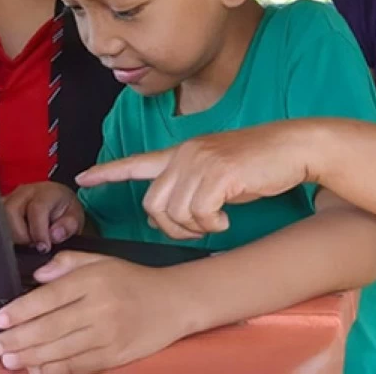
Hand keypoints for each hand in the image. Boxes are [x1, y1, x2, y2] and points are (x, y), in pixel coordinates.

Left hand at [0, 252, 187, 373]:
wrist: (173, 302)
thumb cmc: (132, 280)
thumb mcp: (101, 260)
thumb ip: (66, 264)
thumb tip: (37, 276)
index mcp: (93, 279)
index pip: (48, 296)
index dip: (20, 310)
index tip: (0, 320)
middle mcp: (99, 306)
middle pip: (49, 327)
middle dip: (17, 340)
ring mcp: (107, 334)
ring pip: (60, 350)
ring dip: (30, 358)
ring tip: (10, 360)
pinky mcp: (114, 355)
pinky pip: (78, 366)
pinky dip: (54, 370)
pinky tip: (37, 369)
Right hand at [3, 182, 83, 251]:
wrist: (57, 202)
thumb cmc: (65, 210)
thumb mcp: (75, 218)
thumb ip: (68, 226)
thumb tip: (54, 234)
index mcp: (46, 192)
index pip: (36, 209)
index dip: (38, 232)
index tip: (43, 247)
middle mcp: (25, 192)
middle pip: (11, 211)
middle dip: (21, 235)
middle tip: (33, 245)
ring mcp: (10, 198)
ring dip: (11, 235)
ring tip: (27, 242)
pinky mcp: (1, 207)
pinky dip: (5, 234)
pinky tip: (18, 239)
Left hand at [76, 121, 317, 239]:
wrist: (293, 147)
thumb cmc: (260, 164)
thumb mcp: (219, 171)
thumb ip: (191, 185)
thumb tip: (168, 212)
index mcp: (183, 152)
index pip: (137, 162)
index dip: (109, 172)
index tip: (82, 178)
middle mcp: (186, 154)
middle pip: (152, 205)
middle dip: (170, 227)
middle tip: (198, 229)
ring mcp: (201, 161)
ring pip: (174, 213)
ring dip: (195, 229)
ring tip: (217, 221)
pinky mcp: (219, 173)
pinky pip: (199, 214)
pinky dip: (212, 225)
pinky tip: (227, 217)